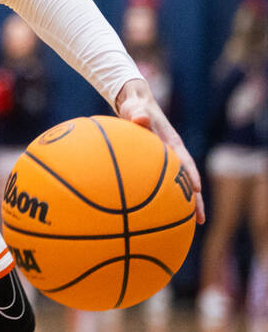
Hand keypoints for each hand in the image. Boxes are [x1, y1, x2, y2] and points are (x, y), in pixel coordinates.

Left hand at [114, 78, 204, 223]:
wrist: (134, 105)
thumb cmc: (135, 107)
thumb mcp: (135, 108)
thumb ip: (137, 113)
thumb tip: (140, 118)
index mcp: (171, 142)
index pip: (184, 160)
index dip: (190, 174)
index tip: (196, 189)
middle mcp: (172, 154)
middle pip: (186, 180)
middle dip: (194, 200)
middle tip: (199, 220)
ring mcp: (164, 161)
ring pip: (175, 186)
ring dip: (181, 205)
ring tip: (186, 226)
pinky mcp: (155, 166)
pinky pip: (160, 185)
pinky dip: (162, 198)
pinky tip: (155, 216)